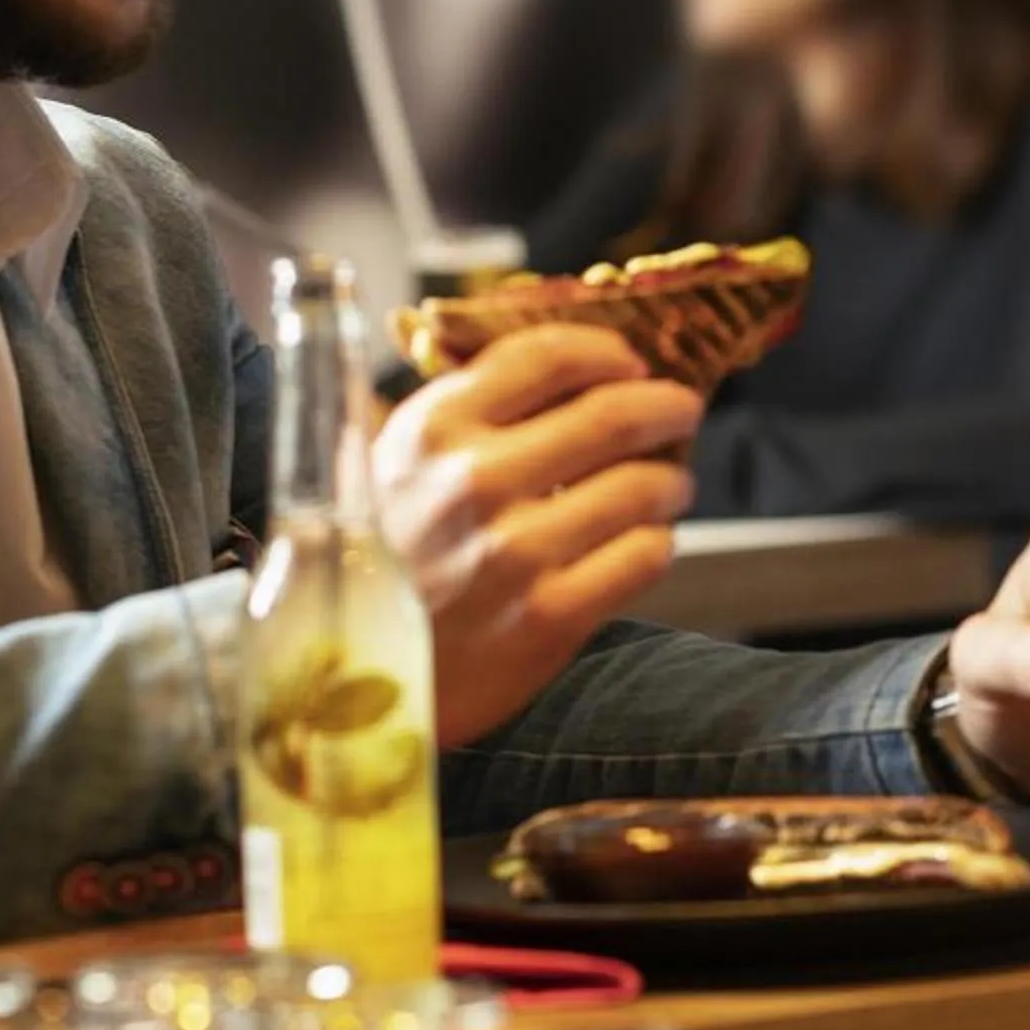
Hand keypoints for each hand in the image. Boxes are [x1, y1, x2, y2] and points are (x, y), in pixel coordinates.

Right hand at [371, 327, 705, 747]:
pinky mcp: (546, 619)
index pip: (550, 355)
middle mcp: (473, 481)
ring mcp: (513, 553)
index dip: (608, 352)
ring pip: (644, 487)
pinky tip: (641, 543)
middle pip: (614, 414)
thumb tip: (574, 363)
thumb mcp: (397, 461)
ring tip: (666, 488)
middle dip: (666, 408)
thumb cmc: (386, 556)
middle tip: (680, 412)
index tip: (630, 364)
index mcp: (434, 427)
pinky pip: (643, 557)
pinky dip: (656, 543)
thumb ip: (469, 407)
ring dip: (671, 481)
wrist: (349, 676)